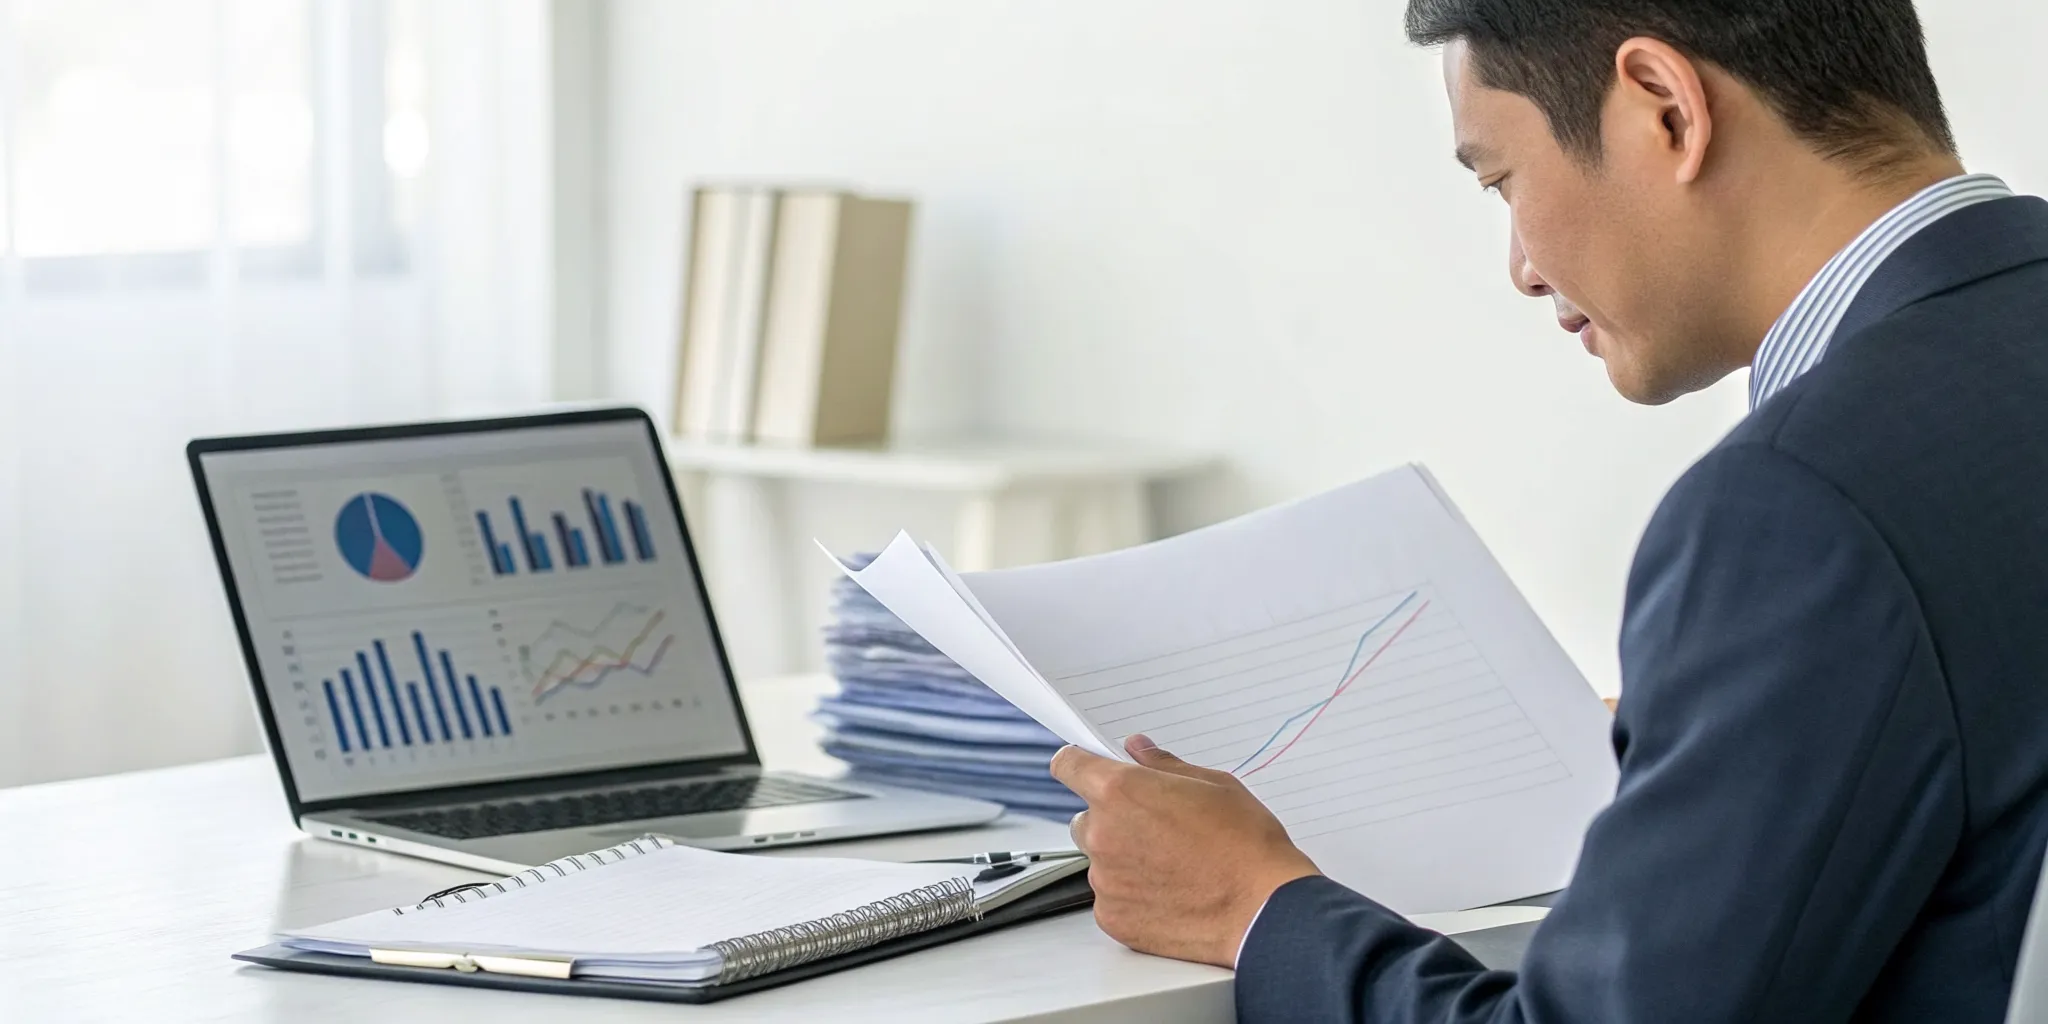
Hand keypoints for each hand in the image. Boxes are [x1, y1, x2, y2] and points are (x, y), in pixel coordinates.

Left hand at [1050, 734, 1319, 966]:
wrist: (1264, 908)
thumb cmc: (1246, 844)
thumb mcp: (1212, 784)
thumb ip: (1163, 764)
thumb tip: (1138, 749)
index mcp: (1121, 792)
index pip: (1068, 765)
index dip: (1077, 764)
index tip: (1084, 767)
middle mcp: (1103, 834)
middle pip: (1085, 819)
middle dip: (1111, 820)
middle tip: (1156, 830)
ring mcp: (1105, 880)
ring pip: (1100, 861)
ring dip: (1123, 860)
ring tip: (1172, 867)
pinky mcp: (1113, 917)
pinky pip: (1112, 898)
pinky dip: (1132, 896)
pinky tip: (1170, 894)